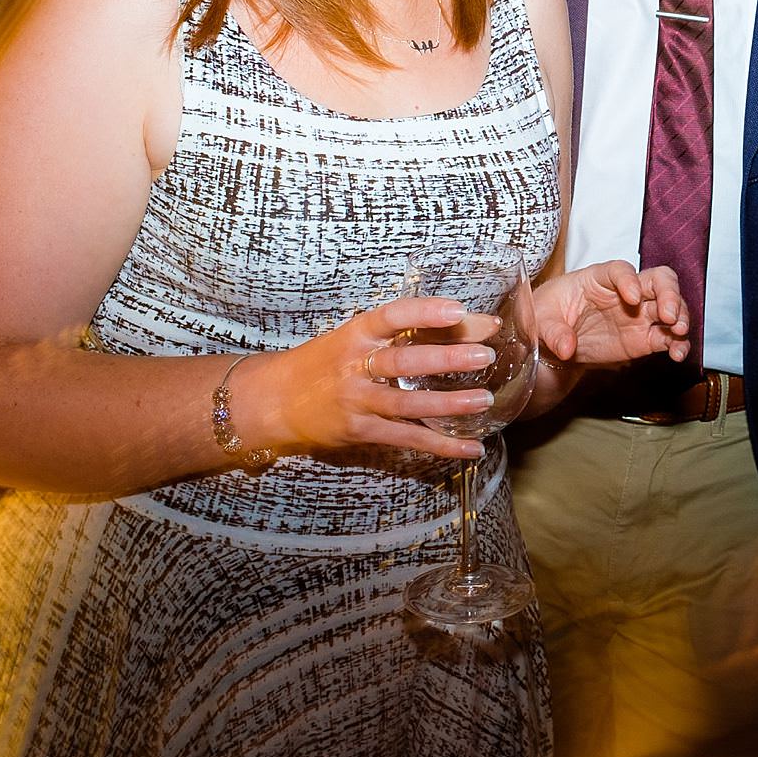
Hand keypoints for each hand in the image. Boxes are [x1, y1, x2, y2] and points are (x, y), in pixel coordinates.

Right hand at [244, 297, 502, 462]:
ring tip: (484, 400)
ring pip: (407, 404)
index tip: (457, 309)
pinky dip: (442, 445)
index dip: (424, 312)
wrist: (273, 400)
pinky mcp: (360, 431)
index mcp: (355, 334)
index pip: (391, 316)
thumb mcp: (355, 338)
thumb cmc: (325, 362)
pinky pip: (407, 439)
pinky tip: (472, 447)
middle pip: (404, 362)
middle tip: (485, 355)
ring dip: (449, 404)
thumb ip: (404, 331)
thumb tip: (471, 321)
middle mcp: (354, 366)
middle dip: (447, 358)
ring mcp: (356, 401)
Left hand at [524, 259, 691, 367]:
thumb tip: (566, 348)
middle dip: (669, 294)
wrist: (555, 340)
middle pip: (658, 280)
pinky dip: (678, 344)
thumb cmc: (549, 315)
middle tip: (670, 314)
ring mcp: (640, 315)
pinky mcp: (645, 338)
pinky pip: (668, 337)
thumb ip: (554, 332)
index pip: (621, 270)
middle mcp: (626, 292)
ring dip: (681, 317)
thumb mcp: (542, 320)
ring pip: (671, 306)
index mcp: (600, 279)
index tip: (632, 297)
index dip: (629, 280)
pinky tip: (678, 354)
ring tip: (679, 333)